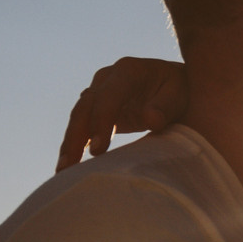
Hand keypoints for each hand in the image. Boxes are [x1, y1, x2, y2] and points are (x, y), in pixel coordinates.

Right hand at [57, 57, 189, 171]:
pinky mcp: (96, 108)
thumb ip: (164, 107)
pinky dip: (74, 144)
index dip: (101, 122)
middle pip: (86, 107)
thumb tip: (150, 119)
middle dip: (76, 136)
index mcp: (128, 71)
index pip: (108, 96)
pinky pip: (81, 125)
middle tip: (70, 166)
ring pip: (78, 117)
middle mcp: (107, 78)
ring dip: (69, 143)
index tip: (98, 150)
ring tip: (63, 170)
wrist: (173, 85)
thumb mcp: (178, 95)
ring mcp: (98, 91)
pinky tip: (67, 166)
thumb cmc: (179, 89)